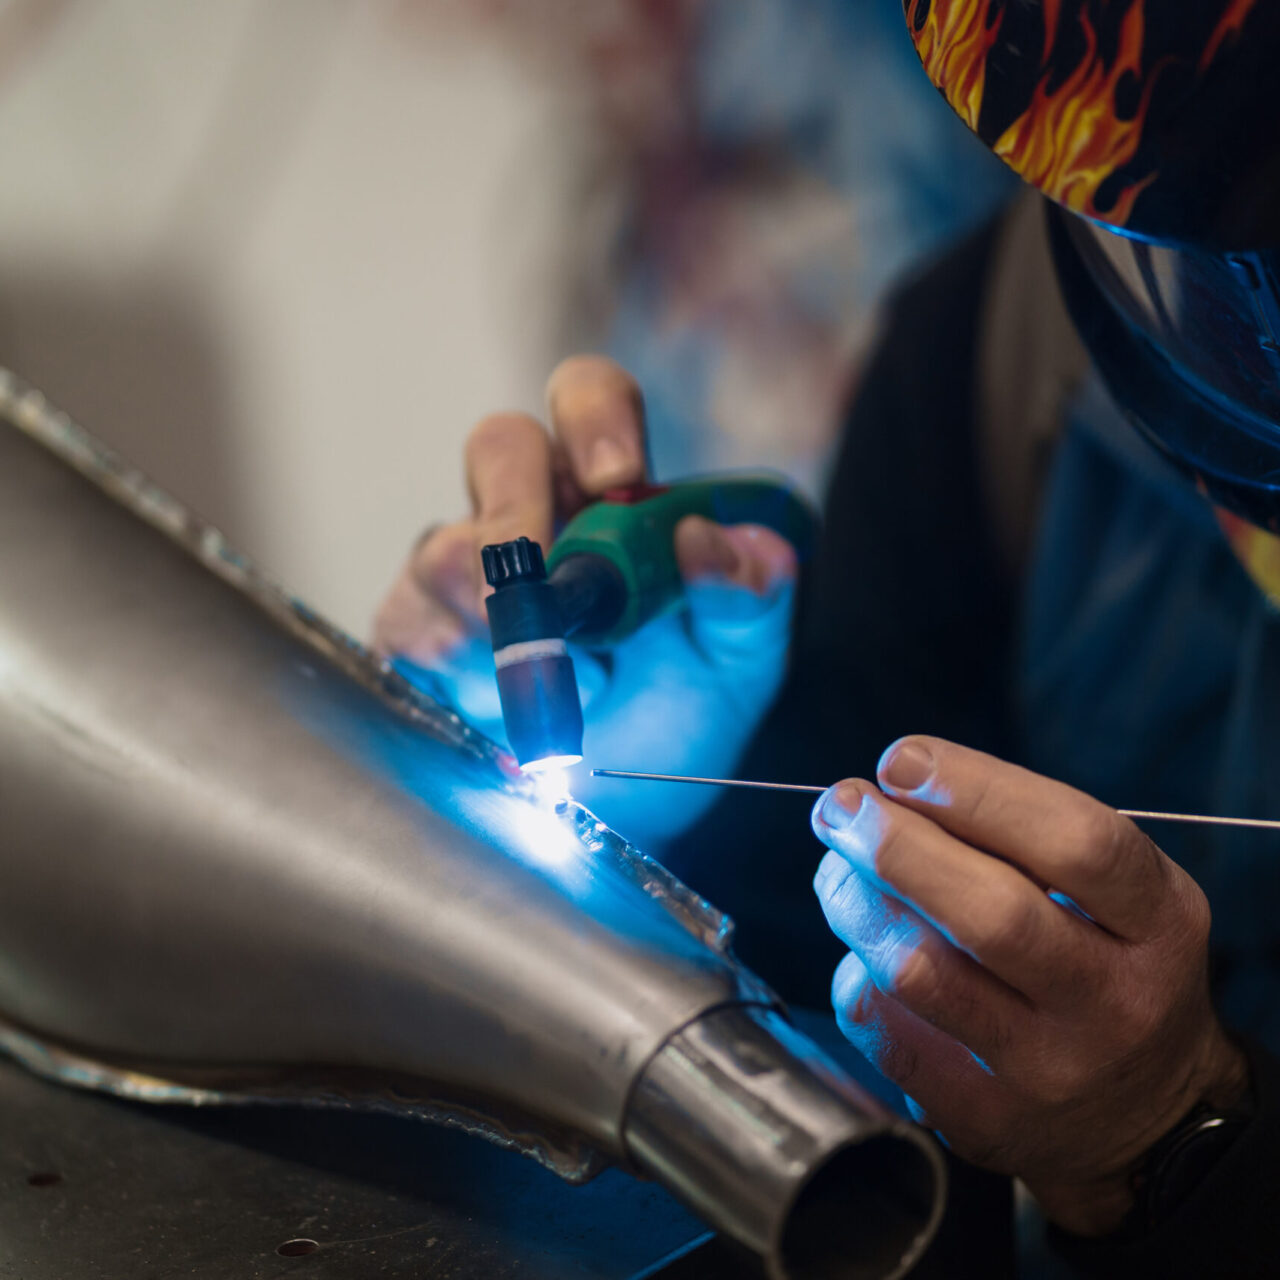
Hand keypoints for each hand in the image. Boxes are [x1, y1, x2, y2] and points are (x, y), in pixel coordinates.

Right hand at [373, 355, 796, 845]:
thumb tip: (709, 538)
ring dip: (501, 626)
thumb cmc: (677, 713)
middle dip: (521, 507)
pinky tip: (499, 712)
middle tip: (548, 579)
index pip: (588, 399)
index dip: (594, 417)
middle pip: (498, 445)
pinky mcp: (412, 634)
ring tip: (558, 695)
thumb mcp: (735, 661)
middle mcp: (527, 511)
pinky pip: (408, 630)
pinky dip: (458, 674)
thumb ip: (746, 599)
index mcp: (608, 493)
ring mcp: (459, 571)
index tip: (616, 479)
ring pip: (444, 549)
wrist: (619, 809)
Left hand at [811, 735, 1249, 1235]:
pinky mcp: (983, 1122)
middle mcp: (1113, 1003)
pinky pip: (885, 1030)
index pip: (1077, 845)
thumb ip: (1023, 833)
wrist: (1141, 1119)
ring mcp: (1048, 1073)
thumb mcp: (1116, 893)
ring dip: (855, 901)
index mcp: (1159, 924)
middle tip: (841, 805)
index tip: (902, 760)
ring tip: (840, 868)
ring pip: (920, 972)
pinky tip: (861, 951)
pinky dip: (854, 972)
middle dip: (893, 844)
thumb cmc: (1103, 962)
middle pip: (991, 913)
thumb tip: (896, 785)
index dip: (977, 790)